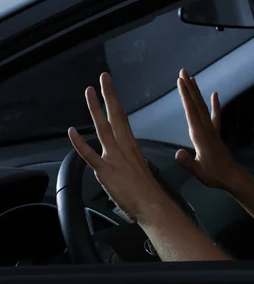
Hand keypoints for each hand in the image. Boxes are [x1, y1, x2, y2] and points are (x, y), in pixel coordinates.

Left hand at [68, 73, 169, 222]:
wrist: (152, 205)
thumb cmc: (148, 192)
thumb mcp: (141, 169)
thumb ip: (130, 161)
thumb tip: (127, 159)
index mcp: (132, 146)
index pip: (122, 118)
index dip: (115, 101)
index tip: (110, 87)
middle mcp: (124, 147)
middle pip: (116, 116)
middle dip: (109, 95)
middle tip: (103, 78)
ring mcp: (114, 157)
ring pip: (103, 128)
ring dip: (96, 109)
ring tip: (90, 92)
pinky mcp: (106, 170)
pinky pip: (90, 154)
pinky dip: (80, 142)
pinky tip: (72, 131)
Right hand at [175, 69, 238, 188]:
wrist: (231, 176)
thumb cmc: (213, 175)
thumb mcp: (198, 171)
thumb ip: (188, 162)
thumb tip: (177, 153)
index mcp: (199, 135)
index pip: (190, 111)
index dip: (185, 96)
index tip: (180, 81)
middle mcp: (206, 128)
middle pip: (196, 104)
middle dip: (188, 87)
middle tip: (182, 71)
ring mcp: (212, 129)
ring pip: (203, 106)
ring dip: (197, 92)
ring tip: (192, 78)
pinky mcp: (216, 133)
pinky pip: (215, 115)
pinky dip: (215, 104)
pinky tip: (215, 94)